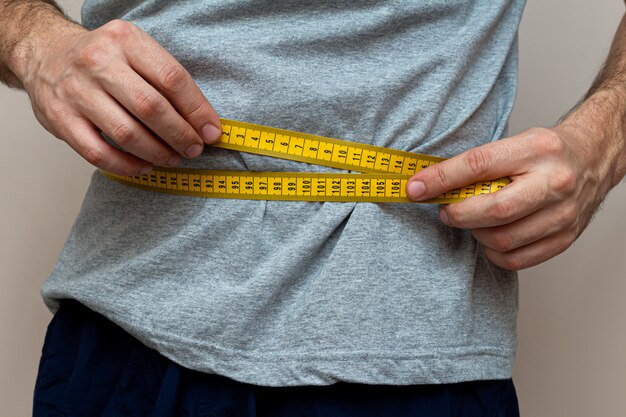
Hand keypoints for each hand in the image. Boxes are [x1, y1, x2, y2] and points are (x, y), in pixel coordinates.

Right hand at [18, 19, 220, 175]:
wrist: (44, 54)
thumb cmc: (102, 58)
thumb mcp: (135, 50)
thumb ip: (166, 80)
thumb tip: (204, 122)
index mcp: (125, 40)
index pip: (172, 79)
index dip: (197, 111)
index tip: (212, 132)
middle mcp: (98, 62)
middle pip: (151, 108)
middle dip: (180, 135)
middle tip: (194, 149)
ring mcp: (76, 91)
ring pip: (127, 133)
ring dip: (157, 153)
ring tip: (172, 159)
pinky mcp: (60, 119)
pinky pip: (98, 153)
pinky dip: (127, 166)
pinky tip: (143, 167)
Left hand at [405, 126, 613, 269]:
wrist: (594, 157)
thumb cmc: (546, 151)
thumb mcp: (514, 142)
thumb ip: (477, 164)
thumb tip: (429, 183)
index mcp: (536, 150)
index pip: (478, 165)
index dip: (440, 180)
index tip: (414, 189)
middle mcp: (554, 182)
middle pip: (494, 210)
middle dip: (458, 214)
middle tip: (445, 211)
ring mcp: (564, 213)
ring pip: (504, 239)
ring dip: (476, 234)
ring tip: (473, 222)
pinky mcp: (566, 237)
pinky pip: (518, 259)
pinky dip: (494, 254)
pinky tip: (489, 239)